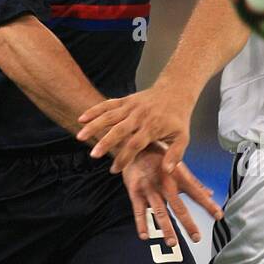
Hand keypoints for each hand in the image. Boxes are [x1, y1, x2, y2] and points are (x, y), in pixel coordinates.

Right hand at [78, 86, 192, 173]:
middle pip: (119, 130)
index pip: (135, 145)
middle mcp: (140, 116)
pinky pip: (108, 104)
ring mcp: (131, 107)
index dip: (124, 158)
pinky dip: (94, 110)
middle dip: (106, 143)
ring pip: (109, 116)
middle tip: (94, 155)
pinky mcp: (126, 100)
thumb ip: (175, 155)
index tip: (114, 169)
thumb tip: (168, 171)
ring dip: (94, 126)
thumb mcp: (183, 138)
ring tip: (80, 136)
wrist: (176, 92)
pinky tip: (82, 119)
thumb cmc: (178, 118)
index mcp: (153, 127)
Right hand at [121, 144, 221, 246]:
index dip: (208, 204)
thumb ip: (194, 183)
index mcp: (178, 176)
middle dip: (188, 222)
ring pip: (159, 211)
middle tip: (196, 238)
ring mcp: (149, 188)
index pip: (196, 193)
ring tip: (172, 242)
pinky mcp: (135, 191)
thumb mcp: (178, 167)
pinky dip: (141, 223)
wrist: (134, 145)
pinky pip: (138, 210)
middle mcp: (165, 182)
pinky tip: (145, 236)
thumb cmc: (159, 157)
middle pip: (178, 205)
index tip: (219, 216)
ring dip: (166, 228)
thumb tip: (210, 194)